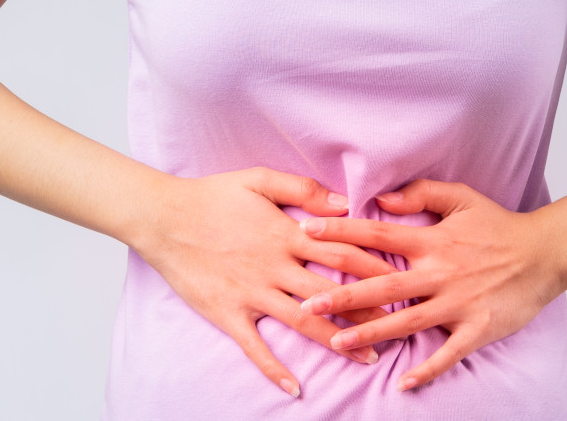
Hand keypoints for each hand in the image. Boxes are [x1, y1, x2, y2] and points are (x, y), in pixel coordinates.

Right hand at [129, 167, 397, 397]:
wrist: (164, 218)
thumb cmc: (212, 195)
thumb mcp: (260, 180)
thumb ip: (303, 189)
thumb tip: (343, 202)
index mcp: (287, 233)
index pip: (342, 251)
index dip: (375, 265)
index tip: (402, 278)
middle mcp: (275, 266)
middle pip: (332, 291)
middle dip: (369, 309)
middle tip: (400, 325)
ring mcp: (253, 293)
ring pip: (304, 321)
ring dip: (338, 341)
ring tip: (367, 358)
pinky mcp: (229, 313)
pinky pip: (256, 347)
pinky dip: (275, 369)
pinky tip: (295, 388)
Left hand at [295, 178, 565, 391]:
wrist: (544, 253)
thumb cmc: (499, 225)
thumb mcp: (461, 197)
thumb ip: (420, 194)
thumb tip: (382, 198)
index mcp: (432, 239)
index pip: (377, 233)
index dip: (340, 232)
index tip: (306, 232)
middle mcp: (440, 271)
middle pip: (383, 284)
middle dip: (344, 295)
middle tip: (308, 304)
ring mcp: (458, 302)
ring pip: (407, 320)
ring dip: (371, 333)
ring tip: (337, 343)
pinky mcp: (478, 327)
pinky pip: (448, 353)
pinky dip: (427, 369)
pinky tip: (403, 383)